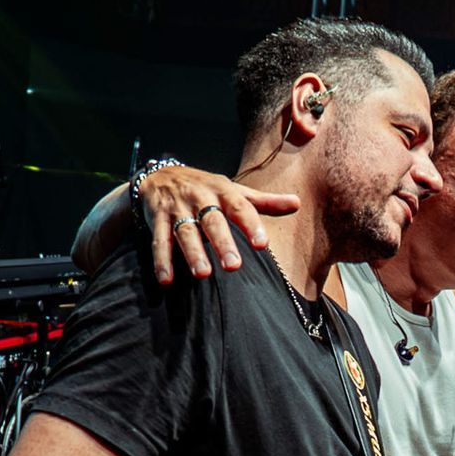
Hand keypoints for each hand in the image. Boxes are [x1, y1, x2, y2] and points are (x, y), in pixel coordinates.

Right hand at [139, 166, 299, 285]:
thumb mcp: (234, 191)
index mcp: (222, 191)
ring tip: (203, 274)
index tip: (263, 245)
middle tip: (234, 266)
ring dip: (193, 253)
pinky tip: (166, 280)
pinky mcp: (157, 219)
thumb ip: (264, 201)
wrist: (161, 175)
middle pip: (212, 222)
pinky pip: (159, 241)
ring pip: (185, 232)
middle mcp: (200, 198)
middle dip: (222, 243)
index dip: (251, 225)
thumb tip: (297, 203)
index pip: (240, 207)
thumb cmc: (206, 189)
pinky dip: (161, 261)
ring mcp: (177, 209)